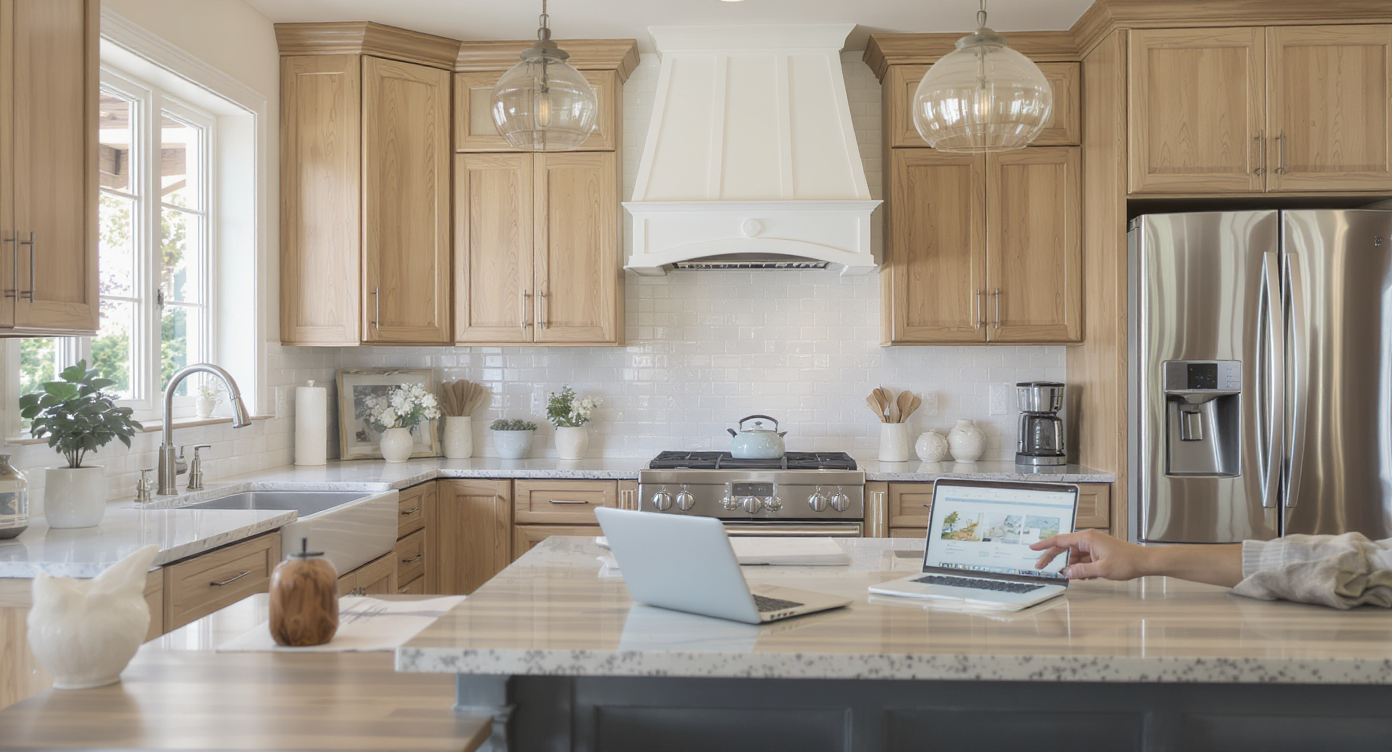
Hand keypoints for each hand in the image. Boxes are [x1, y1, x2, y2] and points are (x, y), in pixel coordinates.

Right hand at [1029, 529, 1152, 580]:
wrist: (1144, 562)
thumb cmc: (1127, 561)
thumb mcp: (1102, 569)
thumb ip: (1081, 571)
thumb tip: (1066, 573)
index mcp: (1087, 538)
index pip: (1060, 540)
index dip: (1044, 545)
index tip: (1033, 548)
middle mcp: (1088, 539)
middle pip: (1064, 548)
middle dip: (1053, 558)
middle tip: (1041, 567)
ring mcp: (1093, 546)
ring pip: (1074, 557)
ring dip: (1072, 567)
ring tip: (1079, 577)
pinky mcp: (1097, 553)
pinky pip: (1083, 560)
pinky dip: (1081, 569)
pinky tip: (1087, 576)